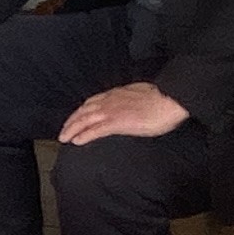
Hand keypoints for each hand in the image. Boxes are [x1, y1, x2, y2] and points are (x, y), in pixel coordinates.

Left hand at [58, 81, 188, 145]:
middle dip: (72, 121)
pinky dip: (84, 135)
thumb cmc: (162, 99)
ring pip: (85, 120)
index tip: (76, 117)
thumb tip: (133, 105)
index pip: (93, 101)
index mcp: (117, 93)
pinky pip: (95, 130)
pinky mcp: (117, 123)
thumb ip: (132, 100)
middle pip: (84, 110)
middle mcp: (110, 100)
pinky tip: (76, 141)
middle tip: (63, 131)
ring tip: (64, 138)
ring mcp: (112, 111)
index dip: (81, 110)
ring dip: (72, 129)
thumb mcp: (142, 95)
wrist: (170, 100)